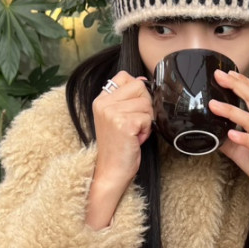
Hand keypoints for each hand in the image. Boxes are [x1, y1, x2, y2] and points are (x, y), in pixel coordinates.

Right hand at [87, 72, 152, 228]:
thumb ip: (127, 98)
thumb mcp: (118, 117)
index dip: (136, 91)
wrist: (112, 171)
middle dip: (145, 107)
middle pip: (140, 88)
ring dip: (147, 120)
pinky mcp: (123, 123)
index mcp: (100, 99)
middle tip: (135, 124)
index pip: (125, 76)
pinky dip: (147, 130)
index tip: (132, 109)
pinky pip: (148, 118)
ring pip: (146, 103)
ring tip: (134, 133)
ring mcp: (112, 113)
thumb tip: (142, 79)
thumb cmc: (118, 146)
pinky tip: (136, 139)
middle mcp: (103, 103)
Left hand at [209, 70, 248, 234]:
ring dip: (232, 112)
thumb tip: (207, 130)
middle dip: (236, 87)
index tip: (226, 73)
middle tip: (219, 77)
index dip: (242, 82)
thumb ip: (226, 138)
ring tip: (215, 105)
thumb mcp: (240, 150)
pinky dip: (245, 139)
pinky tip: (232, 134)